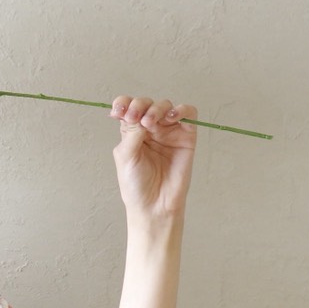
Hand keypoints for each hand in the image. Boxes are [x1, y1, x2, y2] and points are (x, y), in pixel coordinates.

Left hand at [110, 95, 196, 226]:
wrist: (155, 204)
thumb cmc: (136, 184)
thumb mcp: (126, 156)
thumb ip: (131, 132)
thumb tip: (138, 113)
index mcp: (131, 132)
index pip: (128, 107)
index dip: (124, 104)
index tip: (119, 112)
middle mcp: (150, 129)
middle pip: (146, 103)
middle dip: (140, 106)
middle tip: (136, 118)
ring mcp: (169, 131)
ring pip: (166, 106)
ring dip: (157, 108)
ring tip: (150, 122)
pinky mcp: (187, 136)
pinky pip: (189, 114)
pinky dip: (182, 110)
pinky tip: (172, 117)